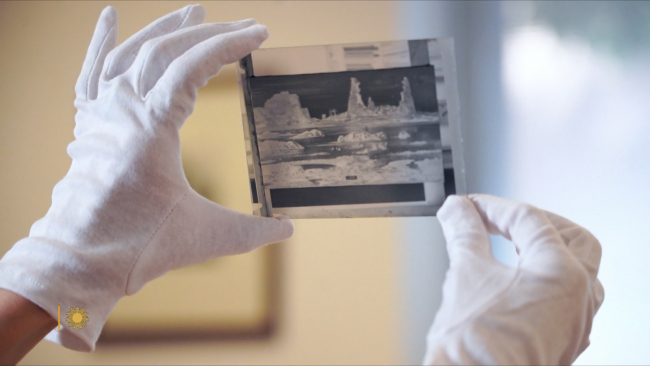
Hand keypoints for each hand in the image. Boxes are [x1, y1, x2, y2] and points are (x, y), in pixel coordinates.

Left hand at [0, 5, 292, 351]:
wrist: (79, 260)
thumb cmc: (138, 246)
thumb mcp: (206, 236)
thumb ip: (254, 232)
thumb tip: (289, 231)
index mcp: (151, 128)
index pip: (194, 67)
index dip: (230, 44)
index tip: (259, 33)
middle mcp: (122, 110)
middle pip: (166, 51)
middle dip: (209, 33)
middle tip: (243, 24)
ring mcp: (100, 114)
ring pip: (130, 53)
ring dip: (165, 29)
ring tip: (195, 11)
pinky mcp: (88, 124)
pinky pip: (91, 72)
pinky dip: (101, 42)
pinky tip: (110, 15)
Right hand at [425, 194, 603, 364]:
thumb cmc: (477, 347)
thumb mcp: (465, 273)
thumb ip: (463, 233)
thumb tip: (457, 211)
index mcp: (562, 274)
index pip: (529, 220)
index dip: (492, 207)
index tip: (468, 207)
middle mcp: (578, 298)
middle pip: (572, 239)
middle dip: (535, 223)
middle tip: (501, 219)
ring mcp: (574, 323)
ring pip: (576, 272)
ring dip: (544, 253)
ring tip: (511, 248)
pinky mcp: (561, 342)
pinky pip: (564, 300)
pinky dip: (543, 282)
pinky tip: (517, 284)